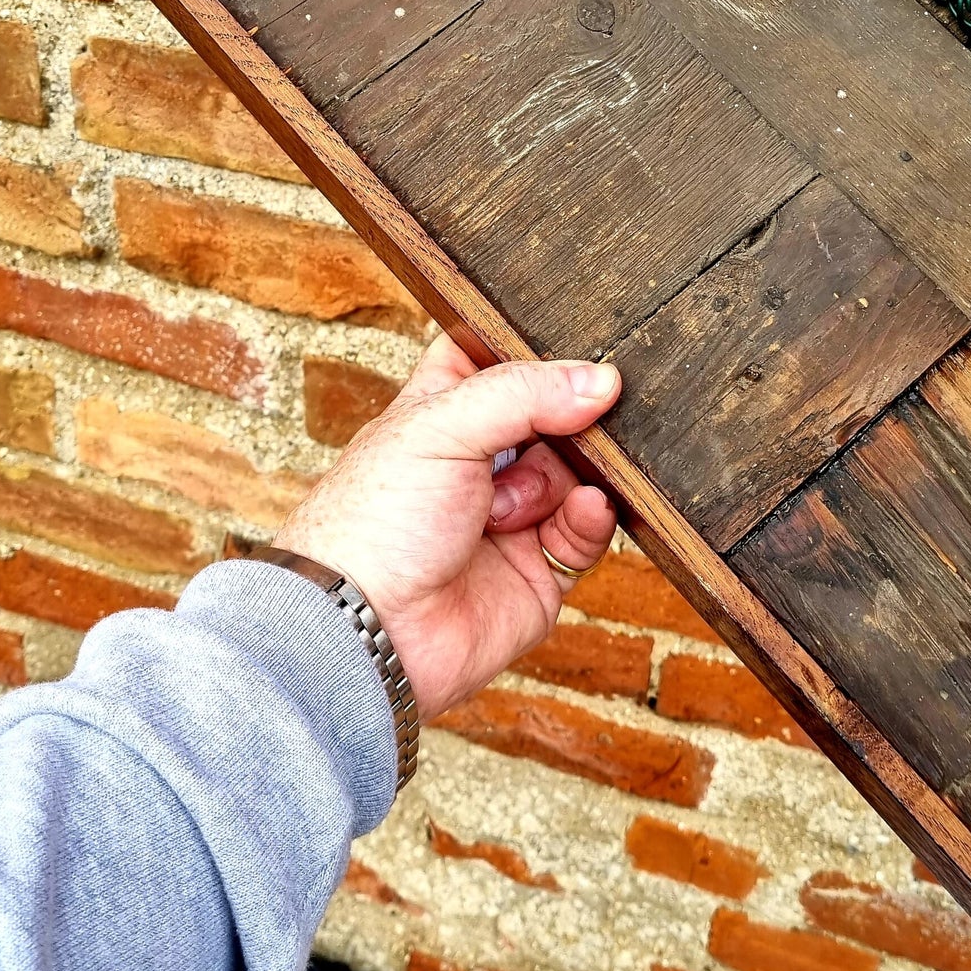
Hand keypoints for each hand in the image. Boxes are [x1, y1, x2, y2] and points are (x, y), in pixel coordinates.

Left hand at [271, 336, 621, 719]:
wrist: (368, 630)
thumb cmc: (374, 522)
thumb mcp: (440, 427)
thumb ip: (524, 394)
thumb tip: (602, 380)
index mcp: (442, 414)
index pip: (491, 360)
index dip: (528, 350)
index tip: (575, 340)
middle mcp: (480, 462)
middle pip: (552, 415)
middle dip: (572, 414)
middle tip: (587, 412)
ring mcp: (512, 515)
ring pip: (577, 471)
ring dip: (573, 472)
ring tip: (545, 488)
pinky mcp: (538, 570)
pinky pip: (586, 530)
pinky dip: (591, 516)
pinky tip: (587, 506)